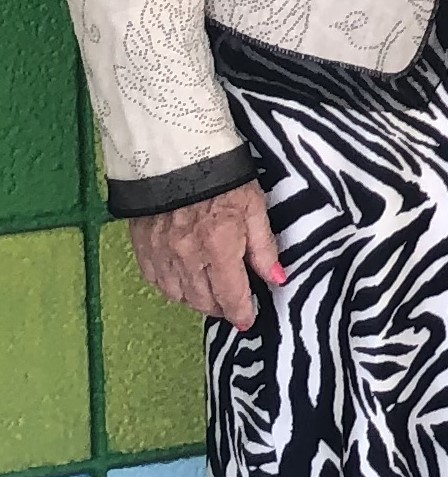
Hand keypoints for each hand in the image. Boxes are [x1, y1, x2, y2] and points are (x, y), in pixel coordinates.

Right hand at [129, 182, 281, 331]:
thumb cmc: (223, 177)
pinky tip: (182, 279)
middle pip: (202, 300)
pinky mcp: (141, 246)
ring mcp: (160, 253)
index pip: (231, 295)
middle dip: (220, 307)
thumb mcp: (255, 207)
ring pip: (177, 295)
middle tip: (232, 303)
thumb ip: (264, 247)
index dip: (240, 312)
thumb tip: (276, 279)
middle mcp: (186, 257)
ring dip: (195, 299)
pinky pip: (155, 280)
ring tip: (210, 292)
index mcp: (219, 247)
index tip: (247, 322)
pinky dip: (170, 286)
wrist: (175, 154)